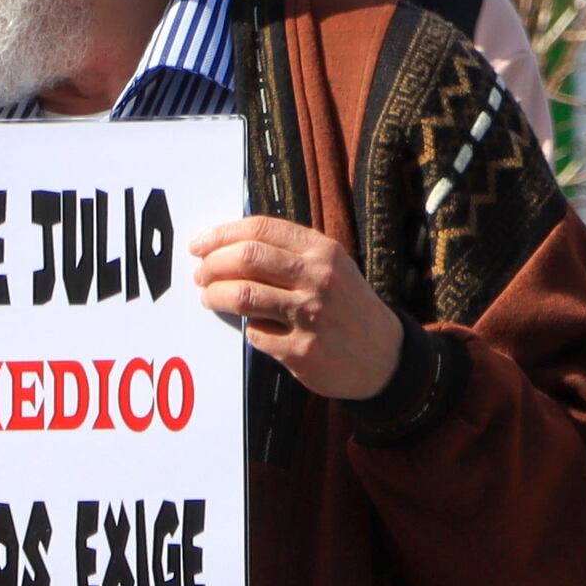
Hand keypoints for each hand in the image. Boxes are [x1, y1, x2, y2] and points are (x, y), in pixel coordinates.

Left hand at [195, 215, 407, 402]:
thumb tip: (231, 245)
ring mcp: (310, 315)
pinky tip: (255, 328)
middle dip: (212, 265)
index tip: (200, 244)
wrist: (386, 356)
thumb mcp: (333, 267)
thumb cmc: (348, 305)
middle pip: (246, 258)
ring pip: (243, 296)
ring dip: (215, 296)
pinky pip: (255, 334)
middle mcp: (318, 279)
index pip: (261, 229)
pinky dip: (248, 329)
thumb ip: (291, 253)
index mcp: (323, 252)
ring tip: (209, 297)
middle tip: (201, 274)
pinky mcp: (301, 350)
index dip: (222, 234)